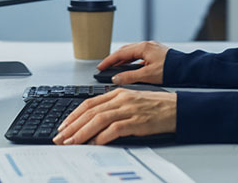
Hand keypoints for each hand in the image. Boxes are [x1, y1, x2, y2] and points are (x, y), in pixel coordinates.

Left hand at [53, 88, 176, 144]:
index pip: (89, 103)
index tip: (63, 126)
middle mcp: (121, 99)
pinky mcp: (137, 121)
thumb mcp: (131, 102)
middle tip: (60, 138)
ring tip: (71, 143)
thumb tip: (94, 123)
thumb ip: (113, 108)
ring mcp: (129, 110)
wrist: (177, 108)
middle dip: (72, 126)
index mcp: (118, 93)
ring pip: (98, 120)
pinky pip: (115, 129)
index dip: (73, 115)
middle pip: (89, 112)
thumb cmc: (156, 107)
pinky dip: (102, 137)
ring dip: (81, 133)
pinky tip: (94, 144)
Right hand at [96, 41, 169, 84]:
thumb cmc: (172, 70)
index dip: (109, 61)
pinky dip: (132, 62)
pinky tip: (131, 69)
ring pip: (132, 53)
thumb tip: (117, 79)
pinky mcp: (156, 54)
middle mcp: (147, 46)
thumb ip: (130, 77)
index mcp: (143, 48)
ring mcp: (152, 49)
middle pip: (125, 51)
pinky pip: (139, 56)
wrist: (188, 69)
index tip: (100, 67)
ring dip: (123, 61)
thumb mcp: (148, 75)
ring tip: (115, 69)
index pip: (120, 53)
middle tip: (105, 67)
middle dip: (114, 59)